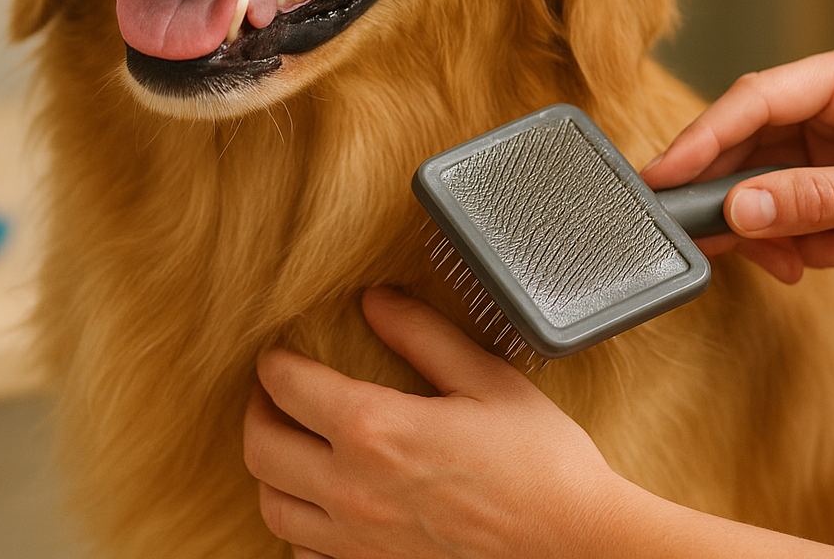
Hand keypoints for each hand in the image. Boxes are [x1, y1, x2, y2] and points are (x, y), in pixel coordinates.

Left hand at [246, 289, 833, 558]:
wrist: (574, 546)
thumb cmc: (541, 463)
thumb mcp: (486, 379)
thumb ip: (423, 334)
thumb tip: (374, 300)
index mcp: (375, 430)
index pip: (288, 386)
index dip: (275, 361)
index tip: (280, 352)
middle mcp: (351, 489)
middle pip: (261, 447)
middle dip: (259, 411)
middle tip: (276, 393)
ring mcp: (358, 541)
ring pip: (272, 505)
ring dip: (272, 470)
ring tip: (293, 445)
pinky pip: (303, 552)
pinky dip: (300, 524)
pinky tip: (325, 503)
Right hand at [642, 42, 833, 282]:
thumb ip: (809, 201)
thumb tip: (737, 212)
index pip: (750, 102)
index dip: (698, 141)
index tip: (660, 180)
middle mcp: (833, 101)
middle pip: (748, 144)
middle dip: (739, 202)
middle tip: (716, 245)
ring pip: (766, 182)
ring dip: (779, 229)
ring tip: (811, 261)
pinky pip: (794, 204)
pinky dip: (804, 237)